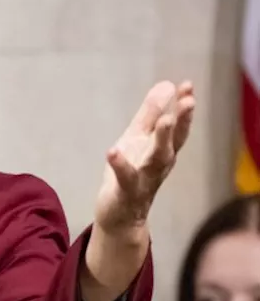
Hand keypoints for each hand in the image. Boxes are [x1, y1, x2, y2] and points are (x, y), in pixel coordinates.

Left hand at [95, 80, 194, 235]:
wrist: (121, 216)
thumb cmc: (131, 173)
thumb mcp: (138, 139)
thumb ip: (150, 114)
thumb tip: (167, 84)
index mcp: (163, 150)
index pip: (178, 126)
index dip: (183, 107)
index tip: (188, 85)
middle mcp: (159, 164)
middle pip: (173, 141)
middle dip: (181, 121)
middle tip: (189, 101)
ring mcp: (145, 178)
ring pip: (157, 159)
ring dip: (162, 139)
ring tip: (165, 121)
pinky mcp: (127, 192)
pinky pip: (125, 178)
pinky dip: (120, 165)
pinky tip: (112, 151)